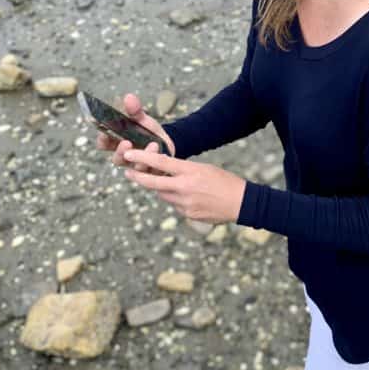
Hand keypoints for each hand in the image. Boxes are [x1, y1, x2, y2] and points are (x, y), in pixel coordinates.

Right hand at [96, 92, 175, 172]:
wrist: (166, 141)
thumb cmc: (147, 129)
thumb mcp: (141, 118)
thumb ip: (135, 110)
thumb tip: (129, 97)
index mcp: (116, 143)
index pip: (103, 144)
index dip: (102, 140)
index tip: (104, 134)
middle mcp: (124, 156)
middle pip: (117, 159)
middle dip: (121, 152)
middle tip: (127, 142)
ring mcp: (137, 166)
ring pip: (135, 167)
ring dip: (142, 158)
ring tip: (152, 145)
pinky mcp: (151, 172)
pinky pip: (151, 171)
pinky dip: (155, 162)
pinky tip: (159, 151)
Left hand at [121, 150, 245, 224]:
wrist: (240, 202)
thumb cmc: (224, 181)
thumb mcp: (203, 168)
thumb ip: (183, 170)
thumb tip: (165, 172)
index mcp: (190, 171)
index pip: (160, 163)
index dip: (141, 158)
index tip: (128, 155)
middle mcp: (184, 187)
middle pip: (153, 183)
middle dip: (138, 177)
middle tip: (128, 173)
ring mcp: (185, 203)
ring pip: (163, 195)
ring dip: (161, 189)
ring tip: (173, 184)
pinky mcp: (187, 214)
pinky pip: (174, 205)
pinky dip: (175, 200)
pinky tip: (189, 197)